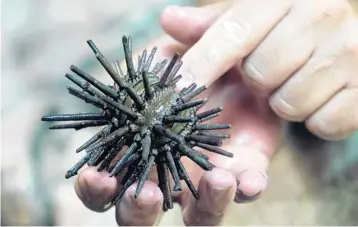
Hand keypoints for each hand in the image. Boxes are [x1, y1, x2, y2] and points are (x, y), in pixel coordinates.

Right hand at [74, 26, 281, 225]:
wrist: (259, 62)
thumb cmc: (213, 53)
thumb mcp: (195, 39)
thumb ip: (181, 35)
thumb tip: (168, 19)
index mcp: (142, 142)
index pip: (109, 174)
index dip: (96, 184)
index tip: (97, 176)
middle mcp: (170, 166)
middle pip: (141, 210)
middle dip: (137, 210)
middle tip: (146, 195)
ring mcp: (207, 174)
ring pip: (196, 214)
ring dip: (202, 206)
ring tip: (215, 179)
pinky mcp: (245, 170)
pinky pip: (245, 190)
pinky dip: (245, 189)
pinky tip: (246, 179)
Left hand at [161, 0, 357, 140]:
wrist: (350, 37)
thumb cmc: (288, 29)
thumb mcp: (248, 20)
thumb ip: (209, 25)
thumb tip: (169, 20)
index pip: (232, 33)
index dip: (201, 63)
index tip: (177, 90)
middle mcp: (321, 15)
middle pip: (261, 73)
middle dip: (258, 81)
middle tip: (270, 71)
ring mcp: (348, 51)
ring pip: (290, 102)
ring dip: (285, 101)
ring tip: (295, 81)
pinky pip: (324, 124)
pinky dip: (315, 119)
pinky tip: (320, 97)